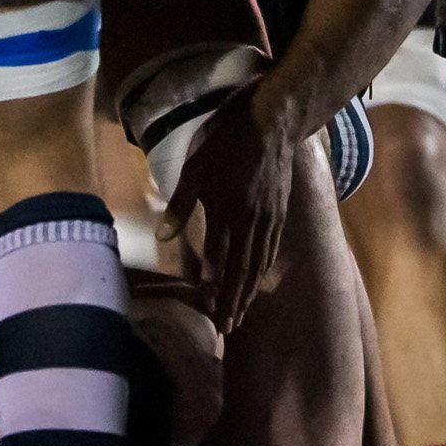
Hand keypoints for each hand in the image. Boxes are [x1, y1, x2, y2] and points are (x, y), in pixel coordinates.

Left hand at [166, 93, 298, 333]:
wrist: (275, 118)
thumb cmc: (228, 139)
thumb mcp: (196, 167)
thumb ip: (181, 204)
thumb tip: (164, 238)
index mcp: (228, 212)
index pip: (220, 261)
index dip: (215, 289)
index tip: (210, 313)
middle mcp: (252, 221)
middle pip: (243, 269)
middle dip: (235, 300)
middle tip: (229, 327)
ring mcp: (270, 216)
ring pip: (259, 261)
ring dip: (250, 289)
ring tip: (244, 311)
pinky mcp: (281, 208)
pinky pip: (272, 246)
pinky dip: (265, 266)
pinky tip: (261, 275)